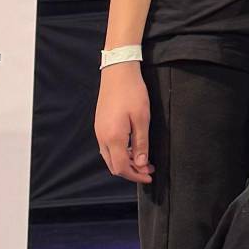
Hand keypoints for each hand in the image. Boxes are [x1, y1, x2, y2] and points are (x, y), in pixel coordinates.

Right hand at [94, 63, 152, 183]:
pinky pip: (108, 147)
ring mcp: (99, 131)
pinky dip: (120, 152)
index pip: (122, 167)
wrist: (117, 72)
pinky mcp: (100, 125)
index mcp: (113, 138)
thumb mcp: (142, 119)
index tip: (150, 176)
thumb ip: (141, 143)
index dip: (136, 176)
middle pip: (114, 165)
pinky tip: (133, 147)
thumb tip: (142, 164)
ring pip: (110, 157)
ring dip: (126, 162)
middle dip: (131, 171)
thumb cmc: (133, 93)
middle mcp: (102, 138)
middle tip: (149, 169)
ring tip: (144, 159)